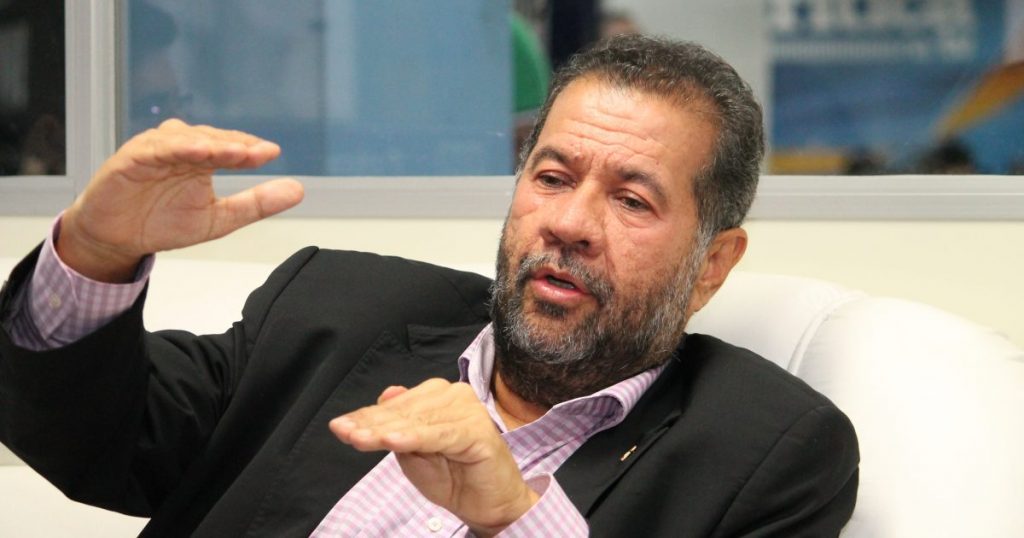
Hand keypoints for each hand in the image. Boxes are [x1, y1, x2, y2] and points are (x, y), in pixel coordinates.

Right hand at [58, 119, 303, 281]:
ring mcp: (155, 150)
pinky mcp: (130, 158)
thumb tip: (298, 189)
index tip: (273, 153)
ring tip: (235, 152)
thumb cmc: (162, 222)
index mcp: (202, 158)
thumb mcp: (219, 219)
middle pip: (212, 139)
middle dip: (236, 145)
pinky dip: (176, 148)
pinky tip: (197, 152)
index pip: (231, 147)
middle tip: (260, 153)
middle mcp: (181, 148)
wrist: (116, 239)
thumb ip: (256, 204)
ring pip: (186, 138)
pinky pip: (154, 149)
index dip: (250, 149)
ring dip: (211, 143)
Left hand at [330, 379, 538, 535]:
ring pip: (417, 421)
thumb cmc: (453, 477)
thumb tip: (386, 395)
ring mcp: (469, 411)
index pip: (396, 405)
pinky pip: (439, 435)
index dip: (366, 416)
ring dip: (386, 431)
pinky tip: (393, 442)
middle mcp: (455, 395)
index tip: (339, 426)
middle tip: (344, 432)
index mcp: (440, 395)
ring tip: (358, 439)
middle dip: (371, 424)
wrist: (489, 504)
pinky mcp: (478, 432)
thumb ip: (398, 426)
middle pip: (404, 411)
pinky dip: (415, 438)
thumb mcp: (414, 453)